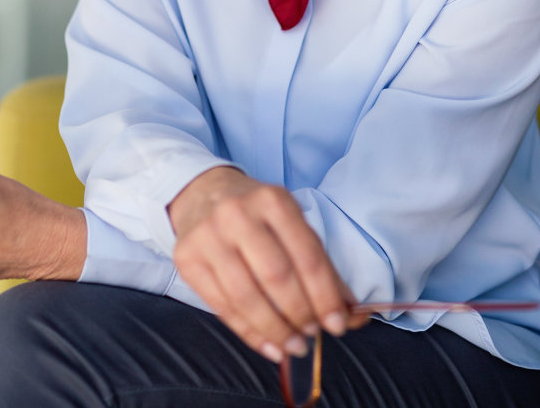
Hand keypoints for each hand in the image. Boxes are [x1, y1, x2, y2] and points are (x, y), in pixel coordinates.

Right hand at [167, 167, 367, 364]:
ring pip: (246, 297)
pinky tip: (269, 345)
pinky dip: (250, 333)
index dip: (325, 296)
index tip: (337, 325)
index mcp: (273, 201)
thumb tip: (351, 315)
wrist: (204, 194)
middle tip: (312, 335)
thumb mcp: (292, 226)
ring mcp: (208, 236)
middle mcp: (237, 214)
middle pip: (276, 277)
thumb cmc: (257, 216)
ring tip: (293, 346)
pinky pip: (222, 307)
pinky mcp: (187, 259)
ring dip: (276, 330)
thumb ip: (322, 268)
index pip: (307, 256)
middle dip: (300, 314)